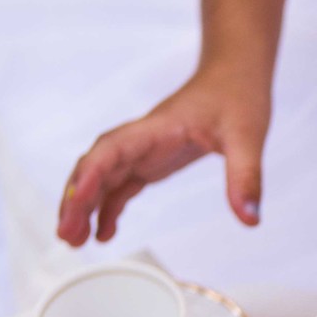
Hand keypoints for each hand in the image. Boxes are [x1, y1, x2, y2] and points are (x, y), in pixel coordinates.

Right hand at [57, 69, 269, 245]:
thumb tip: (250, 219)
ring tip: (74, 241)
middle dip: (75, 200)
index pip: (110, 151)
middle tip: (66, 237)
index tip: (77, 204)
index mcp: (155, 129)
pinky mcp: (151, 161)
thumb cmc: (238, 95)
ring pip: (101, 178)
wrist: (234, 74)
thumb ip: (246, 177)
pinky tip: (103, 233)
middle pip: (95, 167)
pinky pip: (121, 185)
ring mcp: (143, 150)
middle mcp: (141, 139)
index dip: (90, 177)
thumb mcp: (248, 136)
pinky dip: (108, 208)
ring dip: (84, 207)